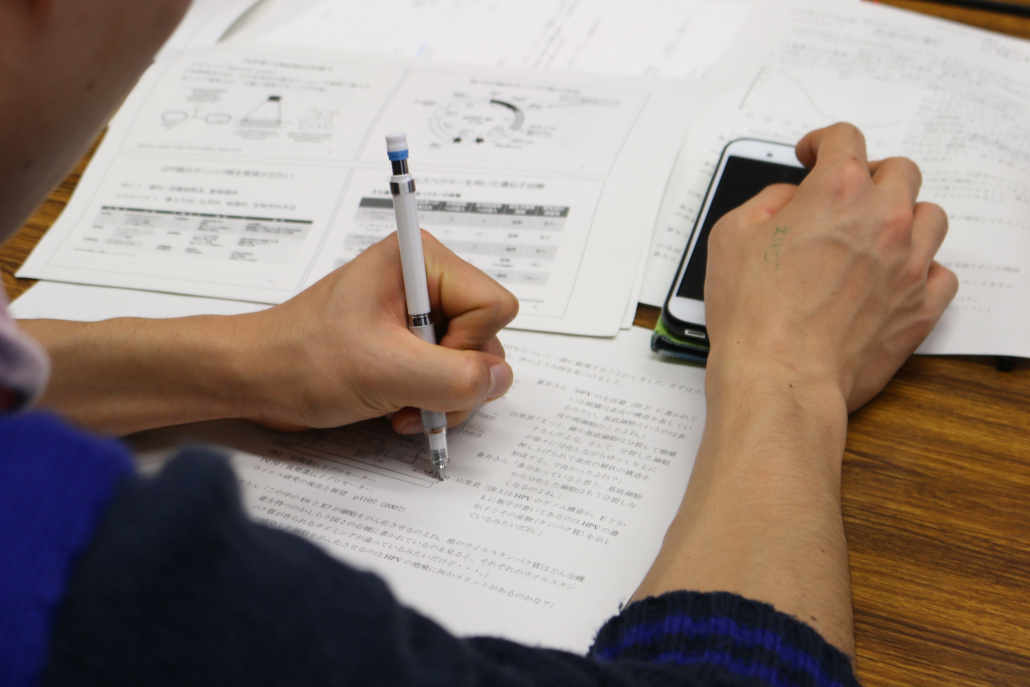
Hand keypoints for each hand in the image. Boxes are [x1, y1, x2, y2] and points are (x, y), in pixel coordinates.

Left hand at [235, 231, 517, 433]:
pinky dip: (431, 400)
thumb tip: (500, 379)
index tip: (422, 360)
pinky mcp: (409, 344)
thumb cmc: (303, 359)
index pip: (494, 306)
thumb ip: (457, 376)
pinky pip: (449, 376)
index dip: (468, 346)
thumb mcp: (387, 370)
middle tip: (411, 393)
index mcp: (422, 262)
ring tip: (400, 406)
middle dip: (455, 379)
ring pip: (472, 364)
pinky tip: (398, 407)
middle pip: (487, 338)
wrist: (255, 379)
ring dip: (442, 397)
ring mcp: (418, 316)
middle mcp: (425, 283)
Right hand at [704, 123, 957, 411]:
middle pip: (899, 171)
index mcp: (837, 191)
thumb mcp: (730, 235)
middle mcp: (883, 219)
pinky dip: (924, 269)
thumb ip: (767, 201)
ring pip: (930, 216)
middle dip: (870, 176)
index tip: (814, 154)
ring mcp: (909, 263)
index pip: (845, 138)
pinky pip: (942, 272)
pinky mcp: (920, 307)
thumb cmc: (753, 314)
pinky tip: (897, 276)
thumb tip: (789, 200)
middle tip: (846, 195)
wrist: (780, 375)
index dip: (824, 141)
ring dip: (905, 216)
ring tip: (878, 234)